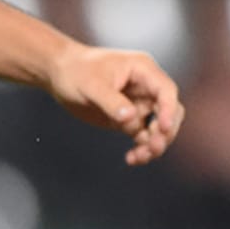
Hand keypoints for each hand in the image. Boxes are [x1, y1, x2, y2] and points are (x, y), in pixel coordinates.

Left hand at [46, 42, 184, 166]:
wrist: (60, 74)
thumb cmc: (76, 71)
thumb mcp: (91, 85)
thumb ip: (112, 101)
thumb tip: (132, 118)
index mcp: (142, 70)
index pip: (166, 91)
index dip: (169, 110)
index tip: (162, 129)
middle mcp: (145, 86)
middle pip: (169, 111)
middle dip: (165, 131)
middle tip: (152, 149)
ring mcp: (138, 103)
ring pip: (159, 128)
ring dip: (154, 144)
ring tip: (139, 158)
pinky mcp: (128, 118)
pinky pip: (144, 136)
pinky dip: (142, 149)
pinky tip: (131, 159)